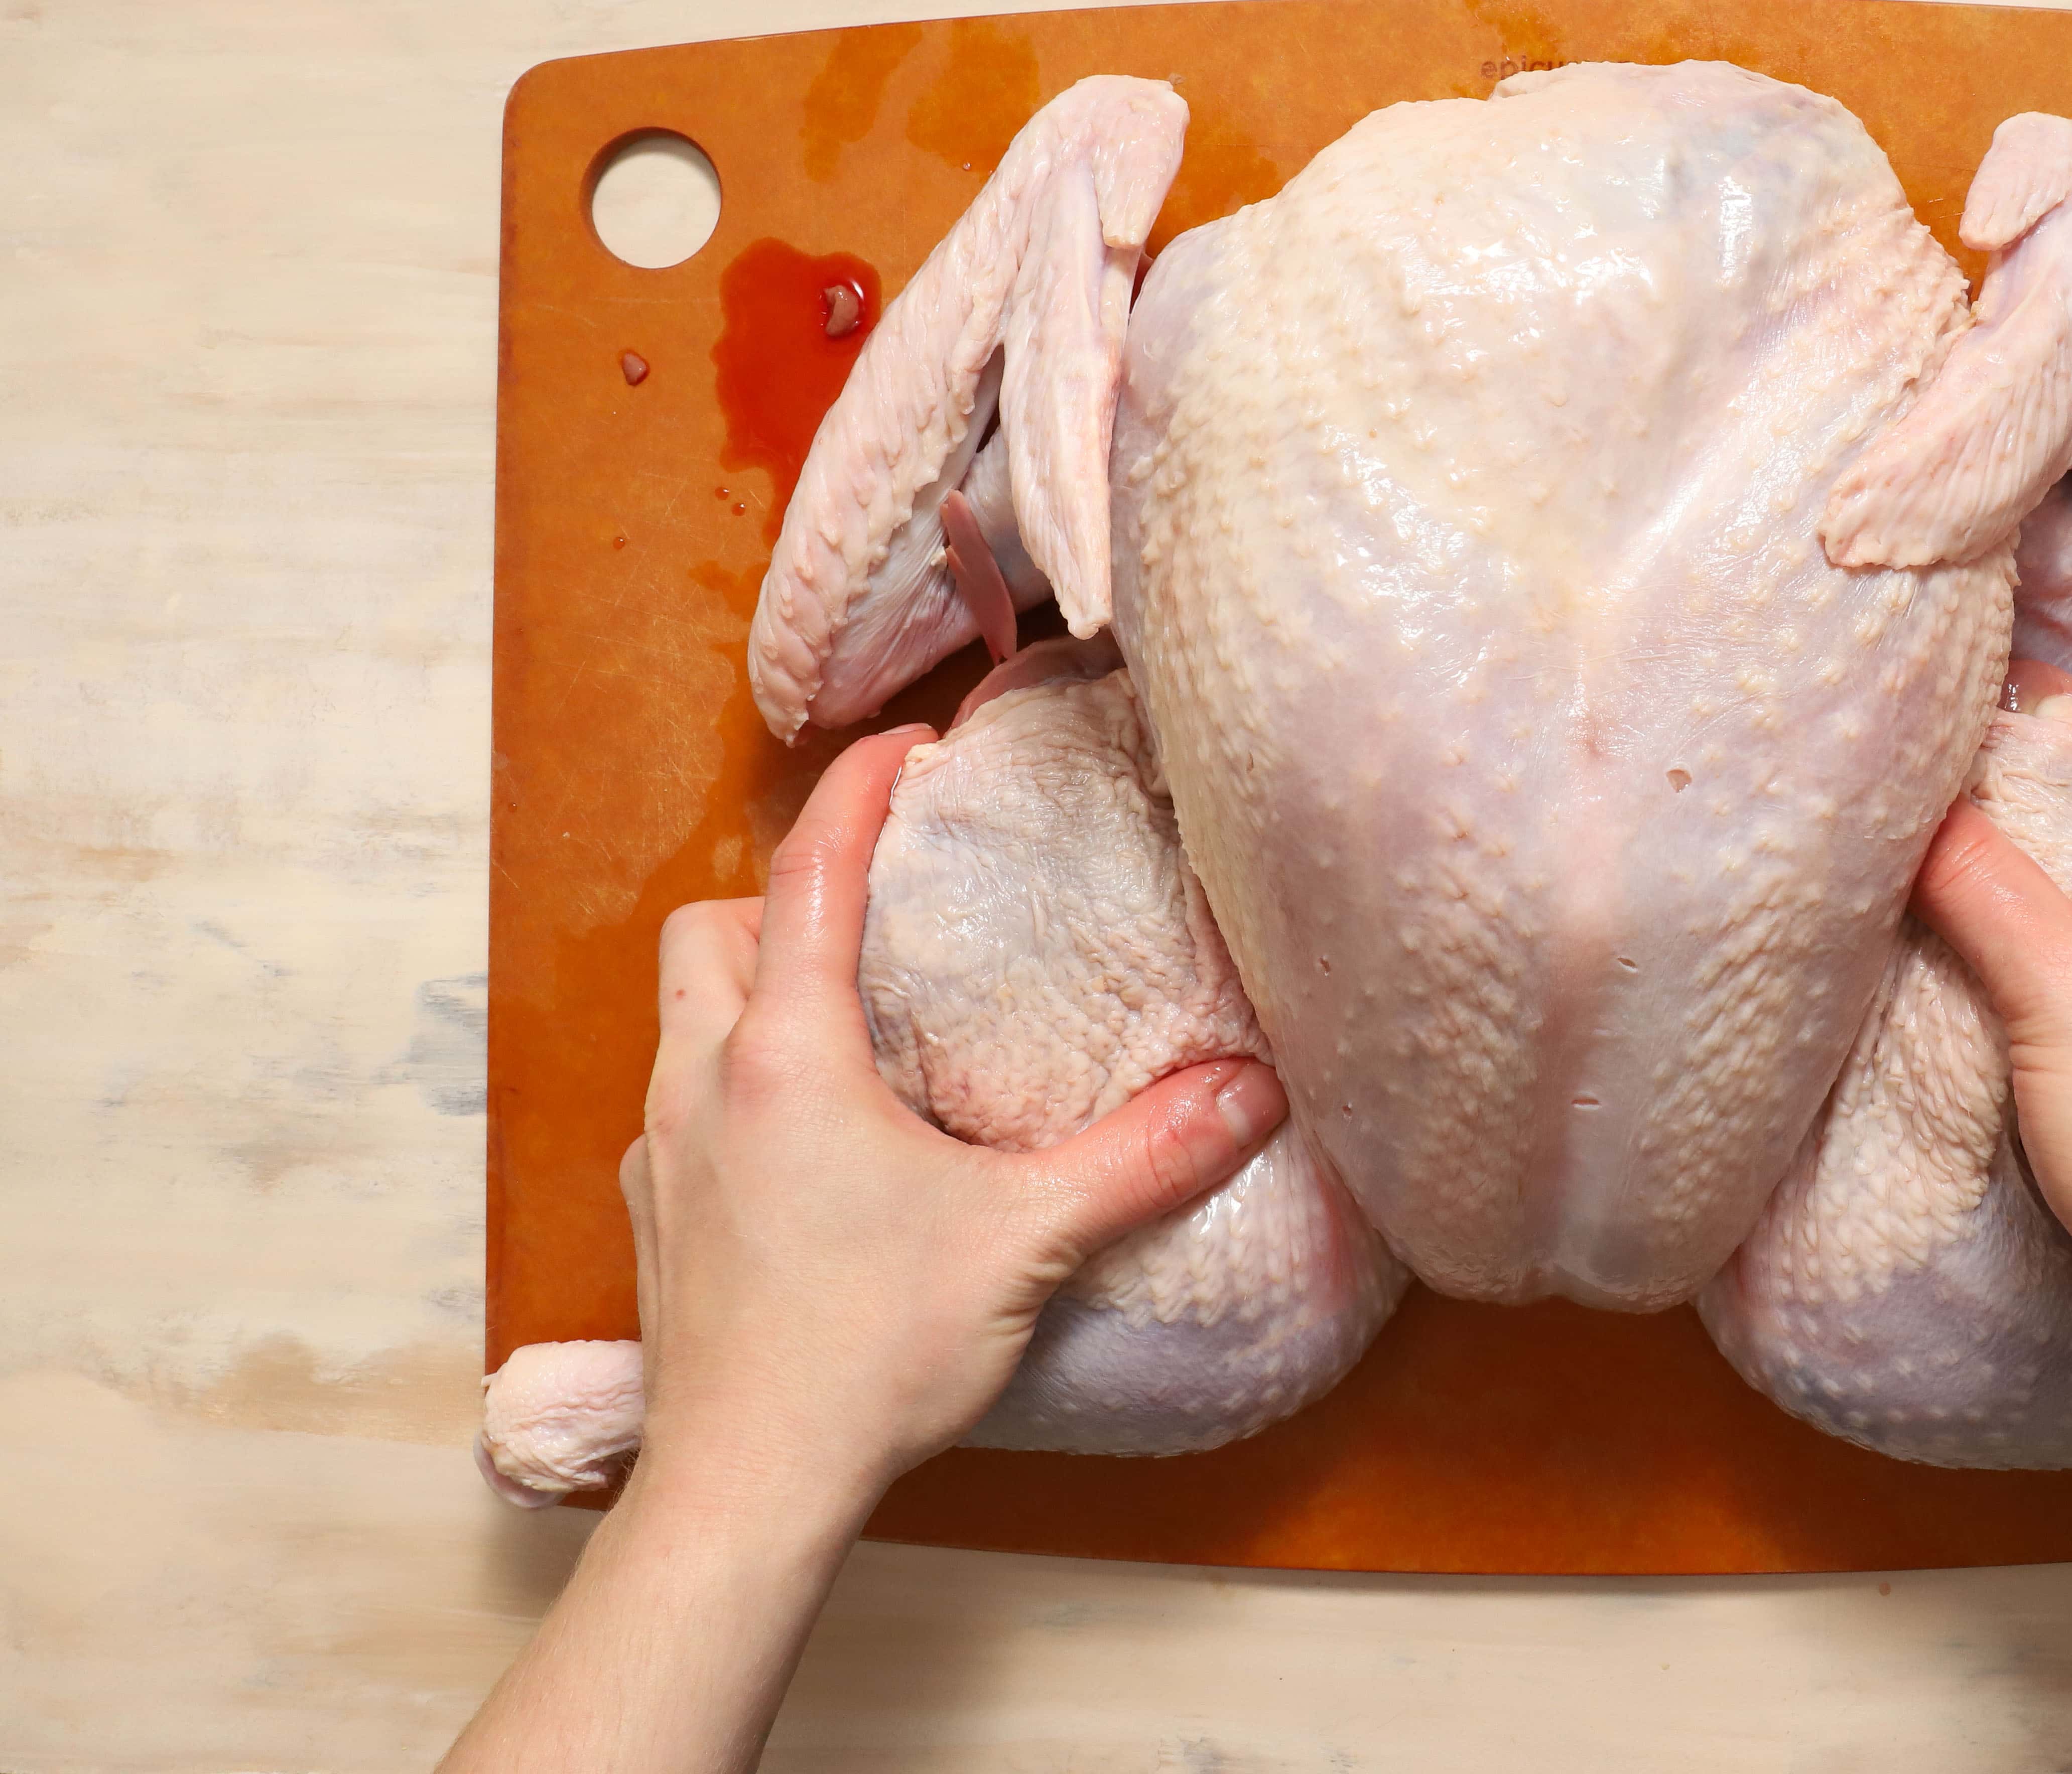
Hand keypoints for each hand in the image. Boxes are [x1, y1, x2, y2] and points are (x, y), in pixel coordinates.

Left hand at [621, 725, 1286, 1510]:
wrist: (747, 1486)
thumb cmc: (869, 1354)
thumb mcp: (1027, 1241)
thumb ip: (1142, 1157)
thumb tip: (1251, 1095)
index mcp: (789, 1056)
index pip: (808, 873)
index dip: (856, 793)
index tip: (903, 749)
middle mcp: (705, 1083)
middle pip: (712, 930)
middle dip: (777, 897)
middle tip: (867, 911)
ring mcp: (666, 1155)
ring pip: (681, 1019)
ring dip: (747, 991)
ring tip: (841, 1021)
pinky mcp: (656, 1223)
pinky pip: (679, 1110)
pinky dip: (732, 1088)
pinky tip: (800, 1146)